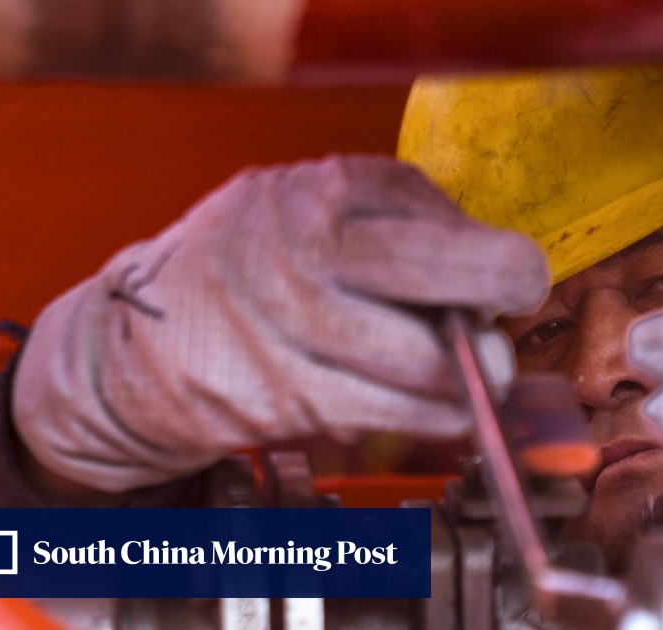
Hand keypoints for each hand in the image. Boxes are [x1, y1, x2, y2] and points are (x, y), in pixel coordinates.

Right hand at [13, 156, 548, 492]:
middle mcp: (303, 254)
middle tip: (505, 329)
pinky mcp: (286, 398)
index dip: (497, 260)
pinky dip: (434, 416)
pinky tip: (438, 405)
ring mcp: (290, 329)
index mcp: (322, 193)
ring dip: (468, 377)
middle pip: (435, 277)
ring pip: (424, 365)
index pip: (437, 225)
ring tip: (468, 370)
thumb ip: (404, 222)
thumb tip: (501, 275)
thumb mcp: (318, 203)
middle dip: (497, 300)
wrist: (145, 336)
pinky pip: (392, 415)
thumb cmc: (255, 263)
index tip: (517, 277)